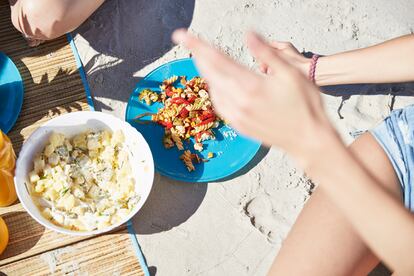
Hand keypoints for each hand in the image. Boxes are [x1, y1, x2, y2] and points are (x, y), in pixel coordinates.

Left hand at [172, 30, 336, 163]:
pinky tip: (218, 84)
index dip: (197, 45)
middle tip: (188, 41)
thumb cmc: (305, 105)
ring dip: (206, 72)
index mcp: (250, 86)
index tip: (181, 35)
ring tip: (204, 58)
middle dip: (197, 54)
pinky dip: (215, 90)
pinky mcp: (239, 126)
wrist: (308, 140)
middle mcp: (239, 102)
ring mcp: (237, 116)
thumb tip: (248, 35)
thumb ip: (266, 53)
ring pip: (213, 89)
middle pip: (210, 73)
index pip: (217, 59)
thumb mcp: (290, 73)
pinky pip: (220, 104)